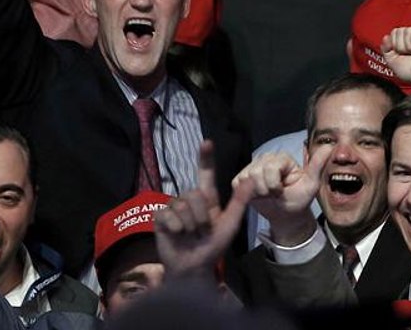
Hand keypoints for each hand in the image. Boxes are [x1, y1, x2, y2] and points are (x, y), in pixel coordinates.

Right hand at [155, 141, 251, 278]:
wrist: (194, 267)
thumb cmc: (213, 246)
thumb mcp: (230, 224)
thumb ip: (239, 202)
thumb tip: (251, 180)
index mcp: (207, 199)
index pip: (205, 174)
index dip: (206, 158)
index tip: (206, 142)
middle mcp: (189, 199)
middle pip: (193, 194)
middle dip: (201, 216)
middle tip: (201, 231)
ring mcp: (173, 208)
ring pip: (182, 205)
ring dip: (189, 225)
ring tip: (190, 235)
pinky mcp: (160, 218)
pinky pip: (168, 215)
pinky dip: (176, 228)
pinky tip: (177, 235)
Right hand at [234, 146, 328, 245]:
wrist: (286, 215)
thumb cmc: (298, 199)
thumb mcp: (311, 183)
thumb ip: (318, 164)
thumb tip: (329, 146)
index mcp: (282, 158)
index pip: (270, 167)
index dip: (274, 183)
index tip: (282, 190)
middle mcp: (265, 158)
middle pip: (257, 172)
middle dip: (266, 188)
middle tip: (275, 193)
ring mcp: (252, 167)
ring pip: (247, 177)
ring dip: (258, 192)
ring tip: (267, 194)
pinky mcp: (241, 177)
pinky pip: (238, 183)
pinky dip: (247, 193)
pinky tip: (256, 195)